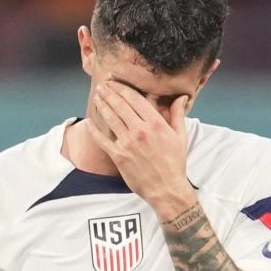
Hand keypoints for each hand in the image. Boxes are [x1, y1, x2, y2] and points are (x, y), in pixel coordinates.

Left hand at [90, 82, 194, 219]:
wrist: (167, 189)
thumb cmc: (175, 163)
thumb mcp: (180, 137)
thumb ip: (177, 115)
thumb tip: (181, 98)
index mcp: (156, 123)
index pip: (135, 98)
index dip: (122, 88)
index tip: (115, 81)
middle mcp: (140, 130)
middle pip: (120, 105)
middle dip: (109, 93)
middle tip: (102, 85)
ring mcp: (128, 143)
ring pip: (111, 118)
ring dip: (102, 105)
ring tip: (97, 97)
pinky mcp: (119, 156)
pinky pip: (102, 140)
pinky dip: (94, 130)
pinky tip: (89, 121)